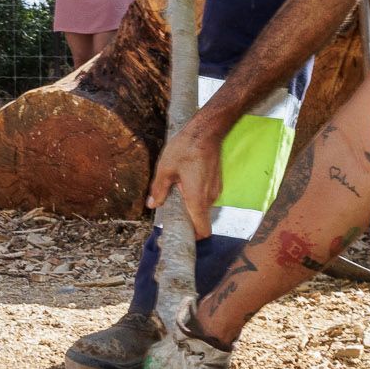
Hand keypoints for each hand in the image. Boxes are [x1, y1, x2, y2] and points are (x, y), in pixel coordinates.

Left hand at [144, 116, 225, 237]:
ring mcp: (216, 189)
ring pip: (203, 206)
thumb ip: (158, 190)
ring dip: (191, 205)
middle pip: (201, 219)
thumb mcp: (165, 169)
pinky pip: (206, 195)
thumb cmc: (185, 149)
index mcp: (197, 199)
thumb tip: (152, 205)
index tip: (181, 234)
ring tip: (177, 191)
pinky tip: (186, 181)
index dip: (194, 237)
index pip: (203, 230)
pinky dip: (197, 195)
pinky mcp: (217, 181)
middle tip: (172, 211)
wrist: (206, 131)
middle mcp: (209, 197)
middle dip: (187, 218)